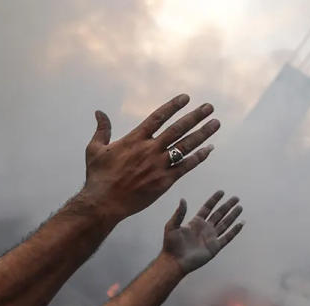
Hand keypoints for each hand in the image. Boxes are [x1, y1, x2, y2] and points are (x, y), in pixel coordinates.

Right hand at [78, 94, 219, 221]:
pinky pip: (186, 166)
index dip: (173, 106)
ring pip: (186, 146)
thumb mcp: (95, 149)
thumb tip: (99, 112)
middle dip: (195, 117)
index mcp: (135, 139)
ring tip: (215, 124)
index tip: (186, 98)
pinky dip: (199, 157)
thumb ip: (102, 129)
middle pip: (178, 129)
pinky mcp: (164, 181)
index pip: (158, 117)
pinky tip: (209, 150)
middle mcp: (150, 149)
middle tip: (209, 108)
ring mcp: (159, 165)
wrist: (104, 203)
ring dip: (202, 134)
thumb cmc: (98, 177)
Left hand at [162, 191, 243, 273]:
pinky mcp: (215, 247)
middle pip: (219, 214)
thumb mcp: (172, 226)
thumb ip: (179, 213)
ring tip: (240, 207)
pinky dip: (234, 231)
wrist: (175, 261)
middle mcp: (205, 228)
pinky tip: (241, 223)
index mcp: (195, 222)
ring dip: (232, 215)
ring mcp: (211, 237)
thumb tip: (183, 199)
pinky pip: (227, 237)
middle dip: (227, 206)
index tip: (221, 192)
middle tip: (236, 198)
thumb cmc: (171, 245)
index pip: (207, 208)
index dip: (214, 200)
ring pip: (225, 223)